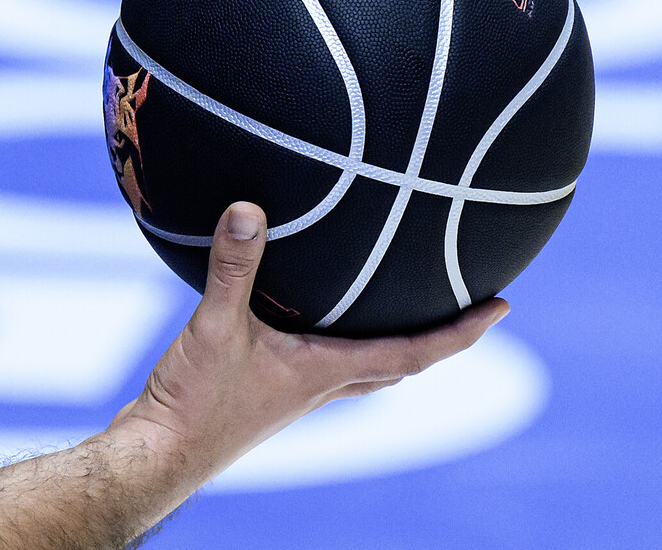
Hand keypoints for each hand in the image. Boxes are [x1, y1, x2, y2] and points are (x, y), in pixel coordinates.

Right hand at [109, 202, 509, 484]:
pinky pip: (319, 361)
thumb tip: (249, 208)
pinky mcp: (264, 390)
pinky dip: (336, 338)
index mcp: (325, 374)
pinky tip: (306, 312)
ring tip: (403, 307)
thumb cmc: (194, 405)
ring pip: (361, 367)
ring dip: (392, 342)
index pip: (414, 353)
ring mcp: (294, 393)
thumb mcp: (214, 327)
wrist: (158, 454)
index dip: (462, 332)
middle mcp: (320, 386)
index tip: (503, 306)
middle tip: (466, 308)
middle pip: (397, 365)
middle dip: (437, 339)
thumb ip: (234, 267)